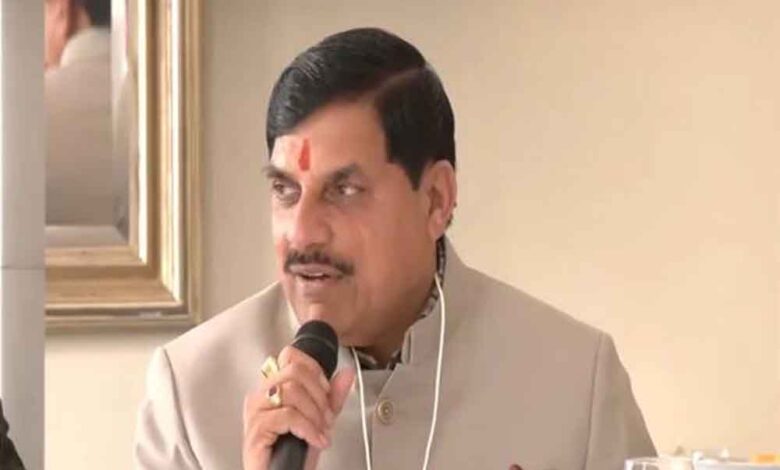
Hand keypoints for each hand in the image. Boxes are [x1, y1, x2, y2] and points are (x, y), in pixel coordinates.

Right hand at [243, 346, 354, 469]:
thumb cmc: (295, 454)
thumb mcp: (320, 419)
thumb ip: (333, 396)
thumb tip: (347, 373)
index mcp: (273, 387)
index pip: (290, 355)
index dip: (314, 370)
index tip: (326, 391)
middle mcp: (261, 395)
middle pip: (294, 371)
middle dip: (320, 396)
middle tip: (326, 417)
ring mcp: (255, 411)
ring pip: (292, 391)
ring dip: (315, 414)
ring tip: (321, 431)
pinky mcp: (256, 429)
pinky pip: (288, 416)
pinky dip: (308, 429)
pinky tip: (315, 440)